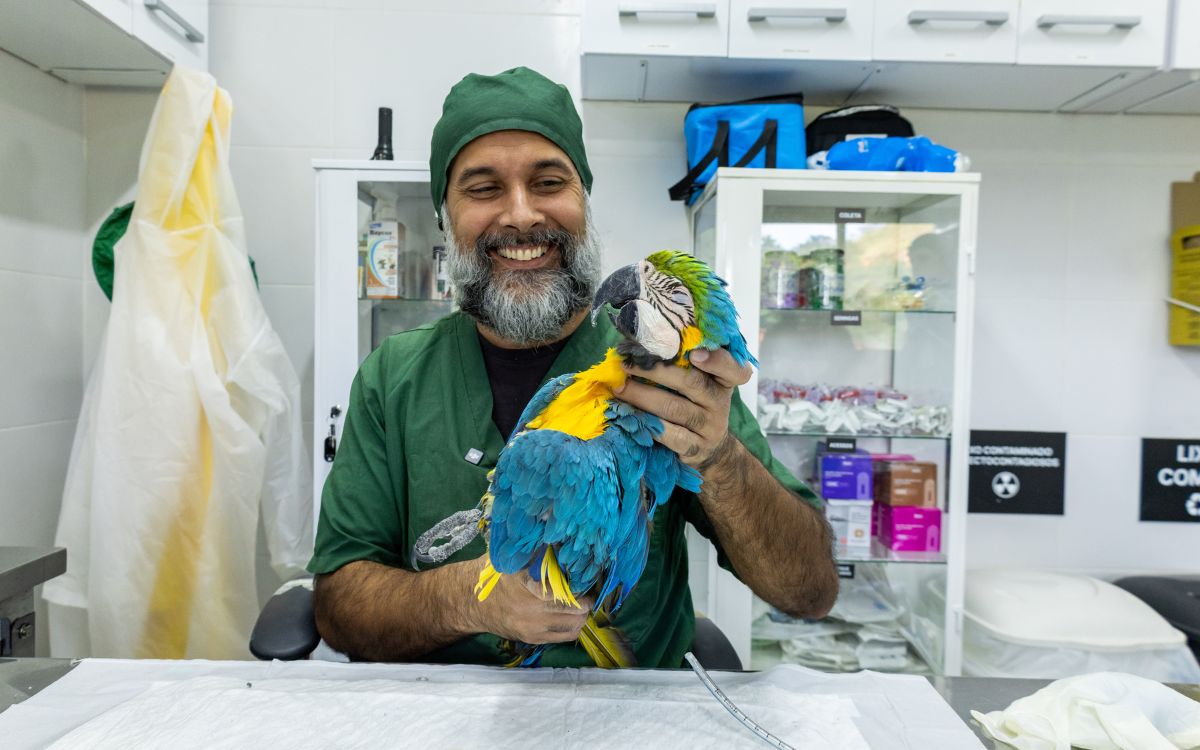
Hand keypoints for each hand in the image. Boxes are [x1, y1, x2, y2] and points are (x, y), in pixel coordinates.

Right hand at [465, 555, 594, 643]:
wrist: (471, 602)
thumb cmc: (497, 575)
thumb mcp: (514, 558)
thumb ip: (538, 551)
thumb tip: (565, 539)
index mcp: (527, 582)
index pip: (566, 586)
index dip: (582, 581)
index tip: (588, 573)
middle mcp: (530, 607)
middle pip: (576, 607)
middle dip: (586, 598)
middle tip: (588, 588)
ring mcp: (532, 626)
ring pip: (575, 624)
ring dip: (582, 613)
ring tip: (581, 601)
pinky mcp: (533, 639)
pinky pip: (566, 636)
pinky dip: (574, 624)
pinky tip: (571, 613)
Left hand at [615, 348, 752, 467]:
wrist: (711, 449)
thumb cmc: (697, 404)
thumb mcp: (703, 382)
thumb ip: (685, 362)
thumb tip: (642, 342)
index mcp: (724, 380)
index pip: (733, 369)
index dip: (717, 360)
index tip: (694, 353)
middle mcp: (720, 402)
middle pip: (692, 382)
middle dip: (655, 370)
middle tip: (627, 364)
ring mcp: (709, 427)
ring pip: (674, 408)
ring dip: (642, 395)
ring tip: (619, 388)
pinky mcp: (695, 448)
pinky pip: (670, 435)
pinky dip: (647, 423)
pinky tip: (628, 414)